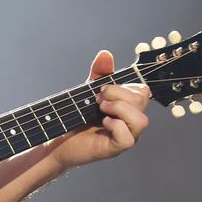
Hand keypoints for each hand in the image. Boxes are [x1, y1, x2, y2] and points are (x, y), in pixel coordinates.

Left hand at [48, 50, 150, 170]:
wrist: (58, 137)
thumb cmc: (77, 115)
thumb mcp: (89, 89)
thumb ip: (99, 72)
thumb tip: (106, 53)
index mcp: (129, 106)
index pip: (143, 90)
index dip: (124, 86)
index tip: (102, 89)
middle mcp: (131, 121)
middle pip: (142, 101)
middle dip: (118, 94)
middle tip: (97, 99)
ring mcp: (126, 136)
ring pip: (142, 121)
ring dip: (119, 108)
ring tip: (101, 109)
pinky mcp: (116, 148)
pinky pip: (128, 138)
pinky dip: (116, 126)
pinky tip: (103, 123)